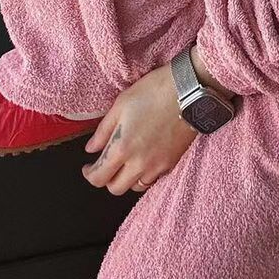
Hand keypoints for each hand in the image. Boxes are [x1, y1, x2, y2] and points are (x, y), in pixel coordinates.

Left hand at [81, 62, 196, 194]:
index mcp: (121, 148)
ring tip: (127, 161)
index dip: (89, 174)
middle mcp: (138, 163)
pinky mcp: (172, 163)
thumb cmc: (153, 91)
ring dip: (127, 178)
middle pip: (115, 188)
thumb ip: (103, 130)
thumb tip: (91, 149)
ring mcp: (157, 166)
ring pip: (135, 187)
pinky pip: (153, 179)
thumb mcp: (121, 104)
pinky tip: (145, 159)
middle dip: (106, 179)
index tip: (88, 166)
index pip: (98, 178)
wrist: (189, 90)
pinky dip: (145, 174)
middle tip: (107, 163)